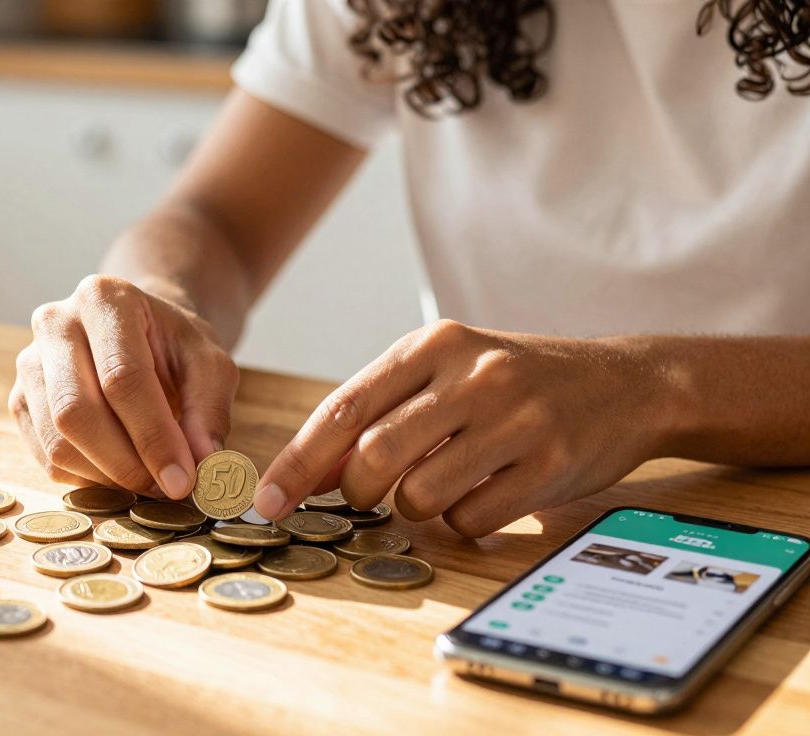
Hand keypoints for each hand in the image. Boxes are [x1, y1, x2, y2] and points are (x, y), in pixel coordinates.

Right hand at [9, 275, 238, 497]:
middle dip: (124, 463)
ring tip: (147, 480)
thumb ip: (208, 409)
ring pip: (56, 440)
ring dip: (106, 476)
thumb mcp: (210, 363)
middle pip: (75, 411)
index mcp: (105, 300)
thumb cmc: (174, 346)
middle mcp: (55, 323)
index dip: (152, 435)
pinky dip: (87, 478)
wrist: (141, 333)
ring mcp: (29, 362)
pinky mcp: (20, 399)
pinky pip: (46, 457)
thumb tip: (201, 463)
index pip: (122, 377)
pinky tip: (120, 471)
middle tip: (164, 488)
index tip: (182, 479)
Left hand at [255, 320, 668, 536]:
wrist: (625, 382)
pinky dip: (462, 522)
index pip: (343, 409)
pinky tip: (483, 494)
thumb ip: (378, 411)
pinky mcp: (550, 464)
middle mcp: (472, 375)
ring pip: (418, 495)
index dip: (297, 462)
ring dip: (413, 508)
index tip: (266, 502)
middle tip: (366, 495)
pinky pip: (471, 519)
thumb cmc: (514, 382)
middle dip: (355, 492)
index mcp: (434, 344)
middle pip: (373, 457)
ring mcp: (515, 420)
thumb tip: (308, 474)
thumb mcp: (446, 372)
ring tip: (440, 484)